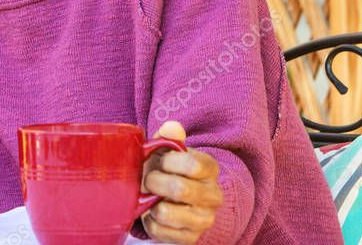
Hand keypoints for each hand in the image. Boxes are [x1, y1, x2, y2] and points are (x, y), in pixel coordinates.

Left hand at [140, 121, 223, 243]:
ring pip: (166, 213)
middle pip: (180, 189)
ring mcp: (203, 219)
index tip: (160, 160)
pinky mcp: (189, 238)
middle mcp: (213, 196)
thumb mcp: (167, 149)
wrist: (172, 196)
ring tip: (150, 196)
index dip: (169, 162)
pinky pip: (159, 230)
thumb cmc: (167, 168)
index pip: (193, 165)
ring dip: (150, 202)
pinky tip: (152, 212)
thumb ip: (169, 137)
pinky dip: (148, 221)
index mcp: (210, 168)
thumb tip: (172, 127)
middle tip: (148, 179)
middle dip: (154, 181)